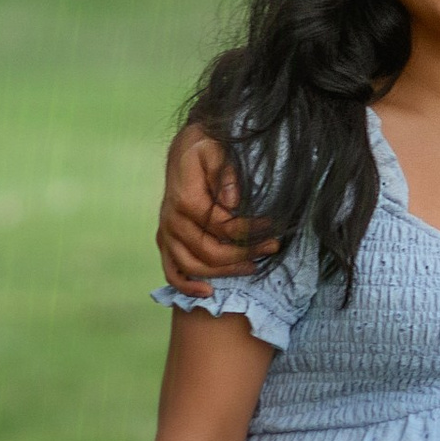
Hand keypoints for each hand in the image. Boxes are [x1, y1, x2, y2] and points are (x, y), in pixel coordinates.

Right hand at [159, 120, 272, 292]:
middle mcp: (172, 221)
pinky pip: (171, 270)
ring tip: (253, 267)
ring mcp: (167, 233)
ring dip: (224, 272)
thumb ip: (225, 172)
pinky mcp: (165, 240)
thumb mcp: (216, 149)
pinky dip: (186, 286)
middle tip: (272, 248)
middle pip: (210, 253)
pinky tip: (208, 292)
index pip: (223, 227)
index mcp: (186, 201)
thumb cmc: (204, 148)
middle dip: (244, 254)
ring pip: (193, 266)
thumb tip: (233, 202)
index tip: (273, 228)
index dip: (250, 232)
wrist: (184, 149)